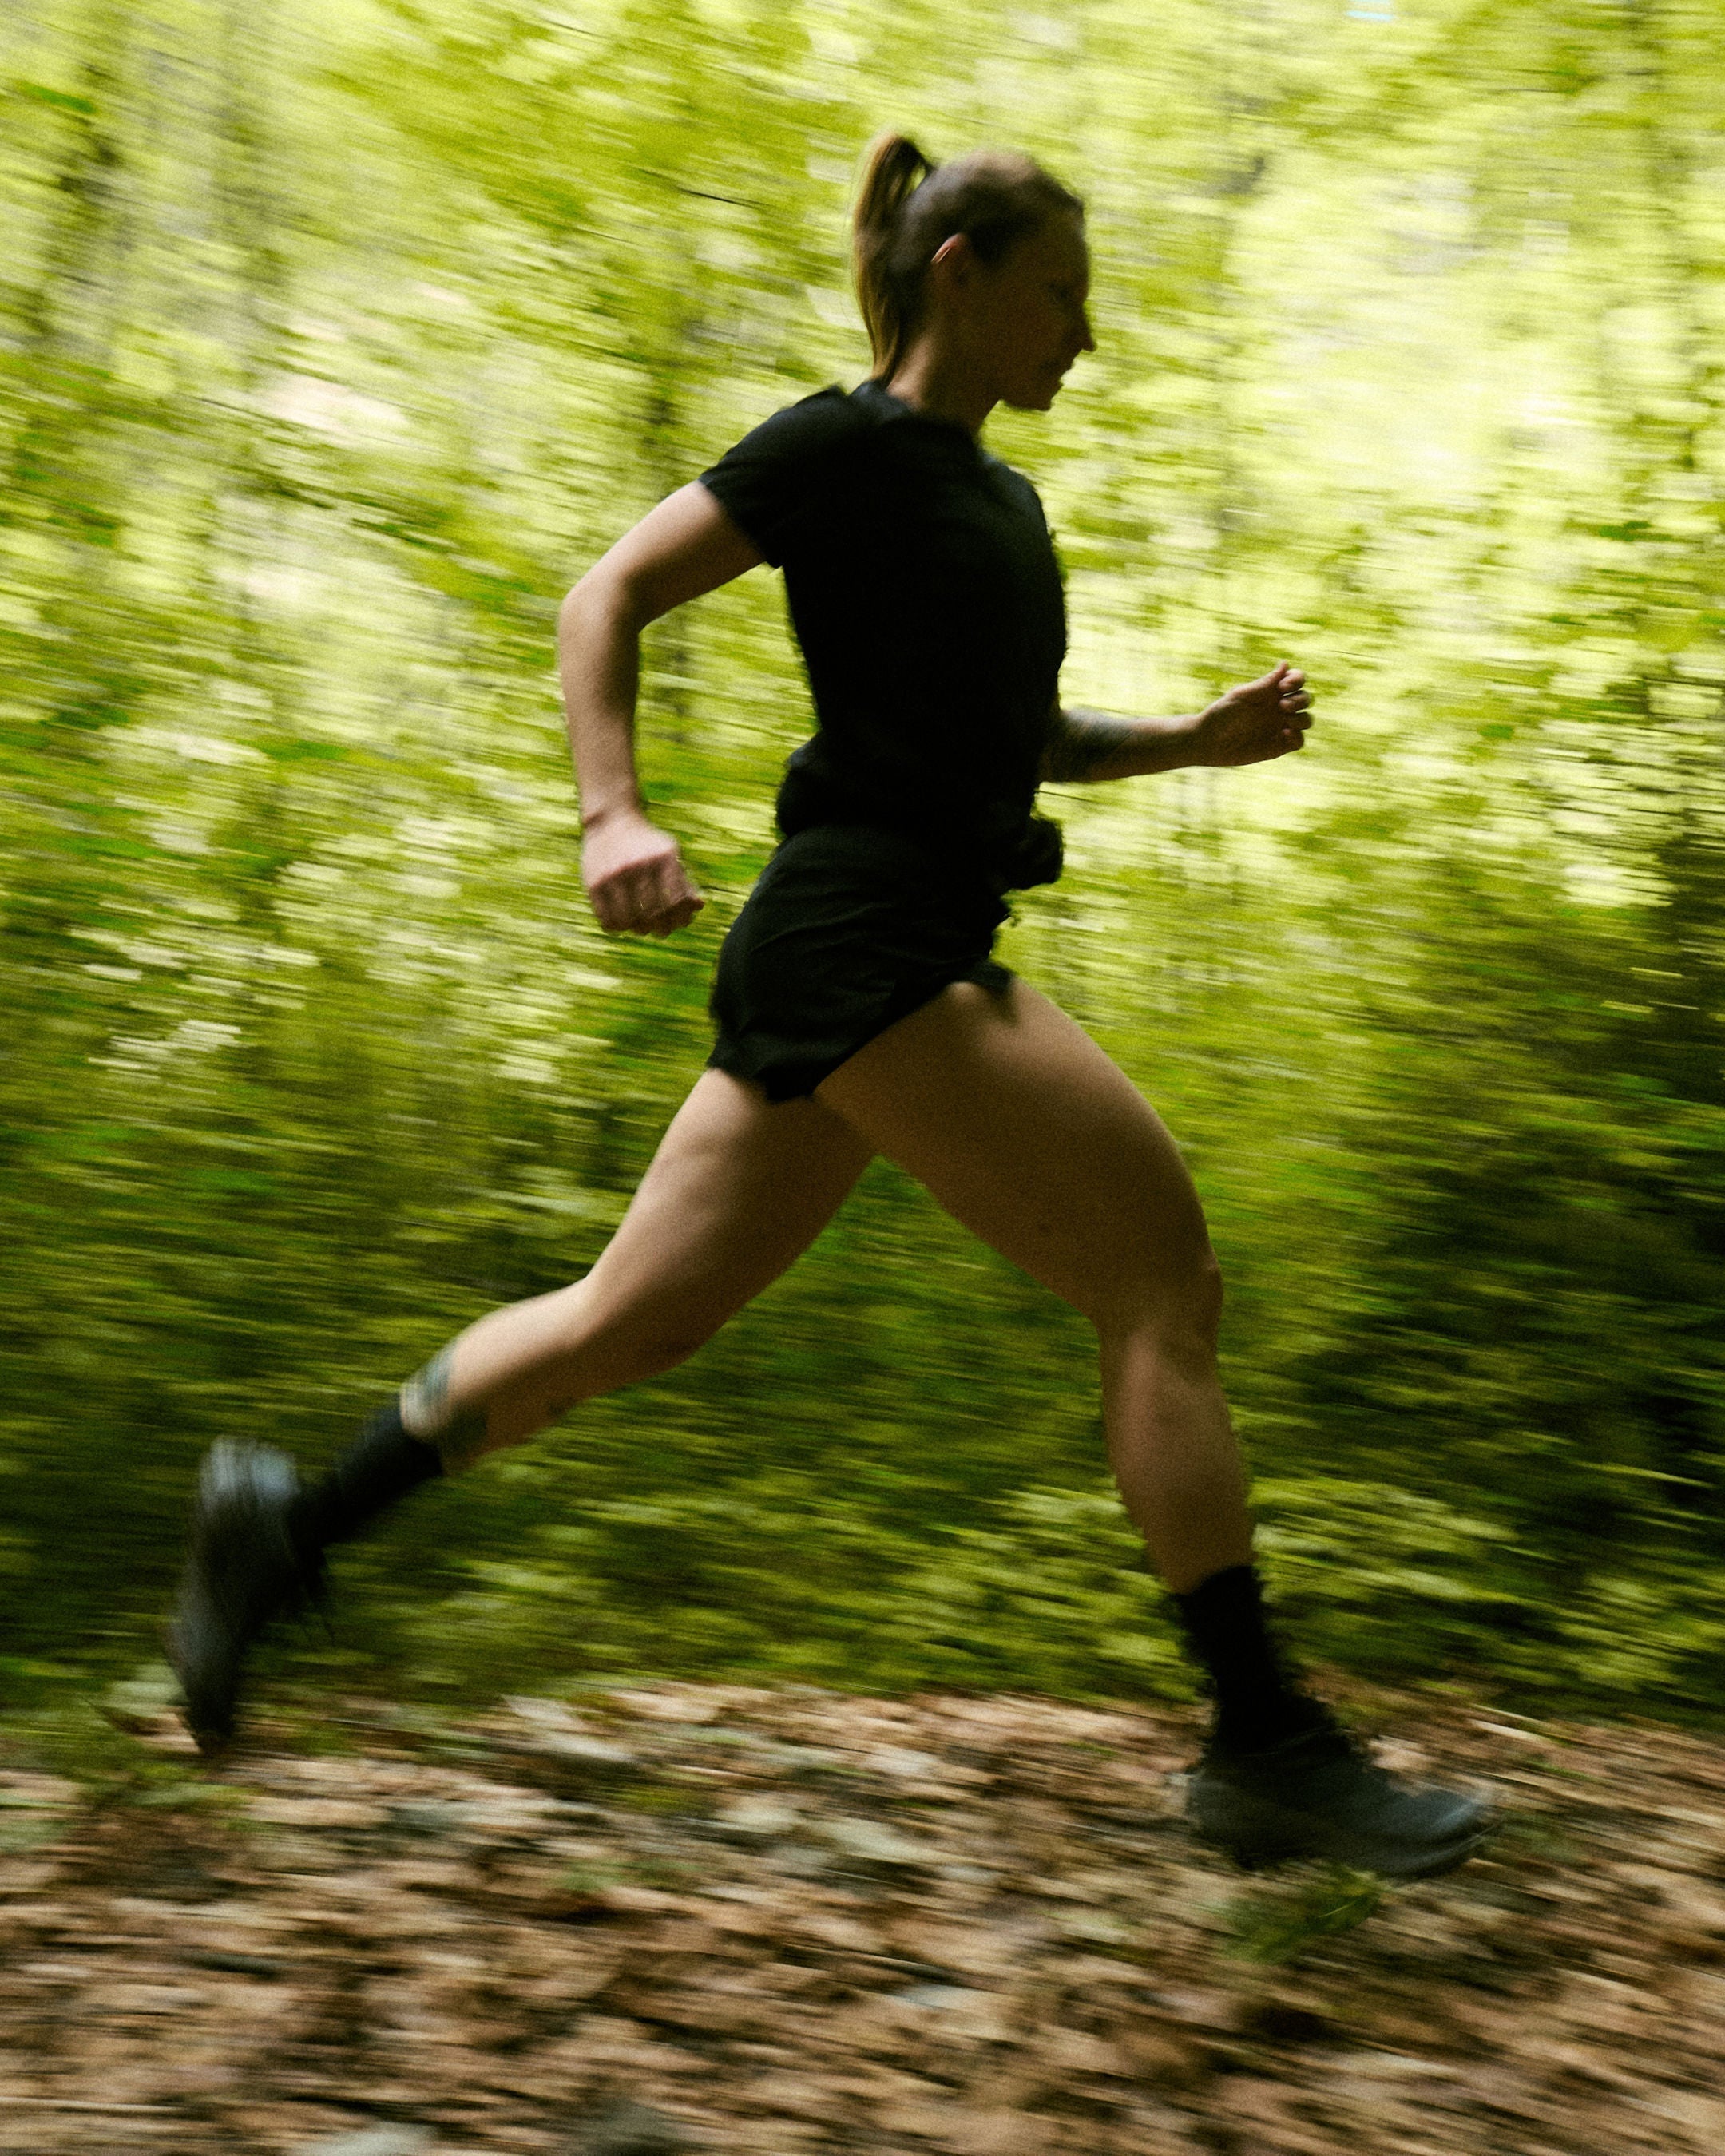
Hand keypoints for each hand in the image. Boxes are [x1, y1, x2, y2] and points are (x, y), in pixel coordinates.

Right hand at [581, 808, 705, 936]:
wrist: (611, 821)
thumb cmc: (647, 844)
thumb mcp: (670, 854)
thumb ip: (685, 881)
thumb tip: (698, 907)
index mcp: (663, 858)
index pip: (676, 901)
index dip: (681, 918)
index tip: (680, 923)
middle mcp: (638, 865)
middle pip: (653, 914)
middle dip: (661, 929)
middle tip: (662, 931)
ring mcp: (614, 875)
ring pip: (629, 921)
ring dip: (638, 930)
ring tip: (641, 927)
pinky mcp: (594, 883)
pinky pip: (606, 919)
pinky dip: (617, 927)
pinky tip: (622, 922)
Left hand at [1191, 661, 1312, 768]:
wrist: (1207, 742)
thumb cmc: (1220, 714)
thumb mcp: (1241, 696)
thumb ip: (1265, 683)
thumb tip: (1286, 664)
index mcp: (1271, 691)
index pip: (1296, 679)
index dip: (1297, 679)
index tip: (1283, 686)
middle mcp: (1279, 708)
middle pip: (1306, 699)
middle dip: (1300, 700)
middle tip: (1282, 705)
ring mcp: (1281, 727)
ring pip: (1306, 720)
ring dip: (1302, 719)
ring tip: (1285, 721)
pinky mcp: (1279, 746)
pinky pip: (1299, 741)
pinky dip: (1297, 737)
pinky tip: (1284, 734)